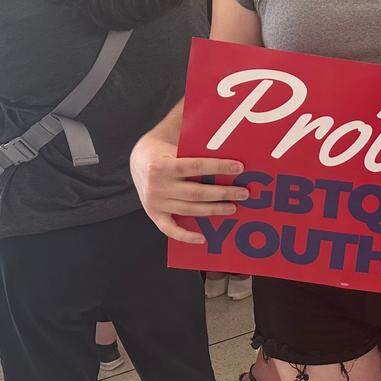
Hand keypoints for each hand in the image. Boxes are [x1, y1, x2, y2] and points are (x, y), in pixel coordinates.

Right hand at [129, 132, 247, 243]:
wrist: (137, 160)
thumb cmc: (164, 150)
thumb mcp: (174, 142)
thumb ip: (195, 146)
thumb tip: (224, 142)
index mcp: (162, 165)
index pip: (196, 166)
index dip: (218, 166)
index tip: (239, 167)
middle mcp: (157, 186)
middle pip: (196, 192)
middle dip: (223, 193)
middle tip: (243, 193)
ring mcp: (155, 203)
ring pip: (189, 209)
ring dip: (213, 210)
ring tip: (233, 207)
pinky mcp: (154, 214)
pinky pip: (170, 230)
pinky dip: (186, 236)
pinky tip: (203, 239)